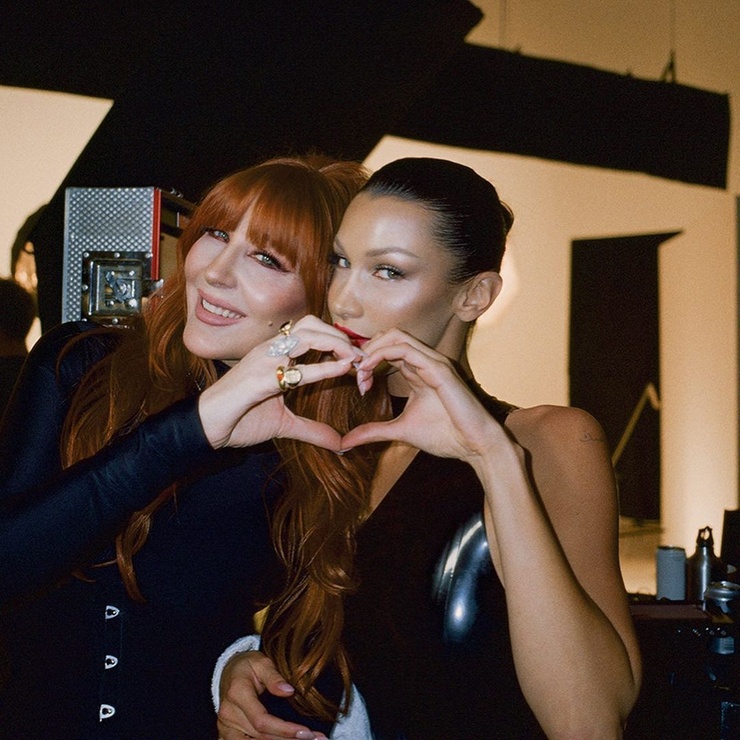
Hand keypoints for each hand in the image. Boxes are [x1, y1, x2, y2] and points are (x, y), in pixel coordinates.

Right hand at [199, 316, 360, 450]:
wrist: (206, 427)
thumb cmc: (240, 420)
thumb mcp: (284, 426)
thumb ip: (312, 430)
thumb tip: (339, 443)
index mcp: (275, 354)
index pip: (311, 333)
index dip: (337, 339)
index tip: (359, 355)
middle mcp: (270, 350)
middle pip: (312, 325)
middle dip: (340, 336)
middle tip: (362, 356)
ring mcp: (264, 360)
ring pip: (307, 335)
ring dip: (337, 344)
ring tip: (355, 359)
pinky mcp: (260, 378)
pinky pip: (296, 369)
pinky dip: (323, 368)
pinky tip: (343, 369)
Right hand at [217, 651, 325, 739]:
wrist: (229, 672)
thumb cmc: (247, 666)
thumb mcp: (262, 662)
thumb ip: (274, 677)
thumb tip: (288, 691)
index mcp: (237, 694)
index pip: (262, 720)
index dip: (285, 729)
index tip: (306, 732)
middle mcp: (229, 714)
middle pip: (261, 737)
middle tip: (315, 738)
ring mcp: (226, 727)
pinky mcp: (228, 735)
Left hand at [343, 329, 507, 461]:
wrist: (475, 446)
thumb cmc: (446, 436)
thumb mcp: (400, 431)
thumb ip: (373, 431)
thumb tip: (346, 442)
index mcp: (418, 371)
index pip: (387, 349)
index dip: (366, 359)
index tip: (356, 380)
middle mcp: (425, 361)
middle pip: (389, 335)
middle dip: (366, 350)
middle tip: (353, 372)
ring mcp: (433, 362)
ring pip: (395, 336)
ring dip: (371, 350)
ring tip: (359, 371)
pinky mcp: (438, 368)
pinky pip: (406, 349)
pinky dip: (382, 354)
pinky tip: (368, 370)